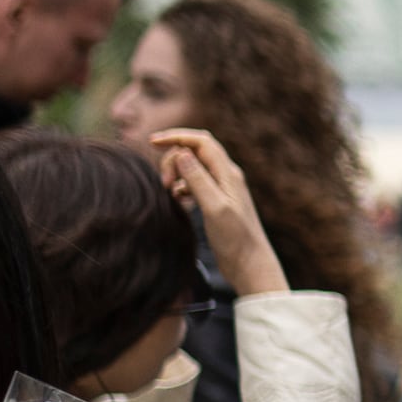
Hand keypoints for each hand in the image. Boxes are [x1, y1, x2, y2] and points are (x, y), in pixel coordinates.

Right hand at [148, 130, 289, 295]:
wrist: (249, 265)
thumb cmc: (235, 239)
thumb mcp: (214, 208)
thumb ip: (198, 180)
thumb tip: (183, 153)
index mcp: (228, 174)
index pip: (202, 141)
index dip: (177, 137)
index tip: (152, 142)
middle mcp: (227, 177)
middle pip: (195, 151)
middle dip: (173, 159)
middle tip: (163, 183)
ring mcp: (222, 189)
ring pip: (193, 167)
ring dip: (176, 173)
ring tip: (168, 192)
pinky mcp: (217, 202)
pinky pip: (194, 184)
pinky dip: (181, 186)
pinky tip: (177, 199)